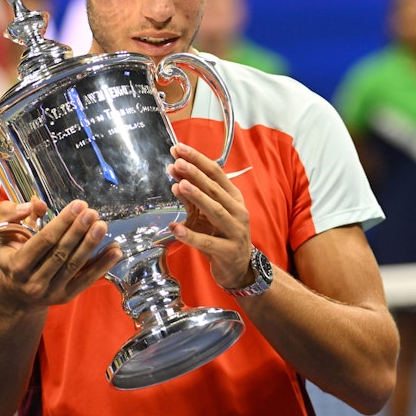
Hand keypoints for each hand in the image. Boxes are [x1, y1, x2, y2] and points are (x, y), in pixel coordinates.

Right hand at [0, 197, 121, 309]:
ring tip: (102, 226)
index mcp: (16, 265)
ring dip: (91, 245)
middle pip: (61, 253)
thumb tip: (37, 204)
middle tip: (92, 213)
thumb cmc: (11, 255)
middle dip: (78, 231)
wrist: (16, 292)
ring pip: (75, 266)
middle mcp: (33, 282)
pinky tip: (115, 250)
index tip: (78, 205)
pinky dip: (103, 265)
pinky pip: (87, 280)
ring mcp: (51, 293)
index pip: (44, 240)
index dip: (63, 222)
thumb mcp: (3, 233)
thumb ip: (12, 214)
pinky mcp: (66, 297)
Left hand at [167, 143, 254, 289]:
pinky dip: (190, 235)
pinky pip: (208, 243)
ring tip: (179, 186)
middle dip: (195, 174)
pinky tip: (175, 228)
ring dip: (197, 197)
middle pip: (215, 189)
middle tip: (177, 162)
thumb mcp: (207, 213)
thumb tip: (175, 174)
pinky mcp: (228, 252)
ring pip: (215, 211)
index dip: (197, 159)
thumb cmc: (222, 235)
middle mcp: (237, 211)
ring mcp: (235, 231)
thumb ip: (193, 196)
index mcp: (233, 197)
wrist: (240, 267)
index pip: (216, 173)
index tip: (178, 148)